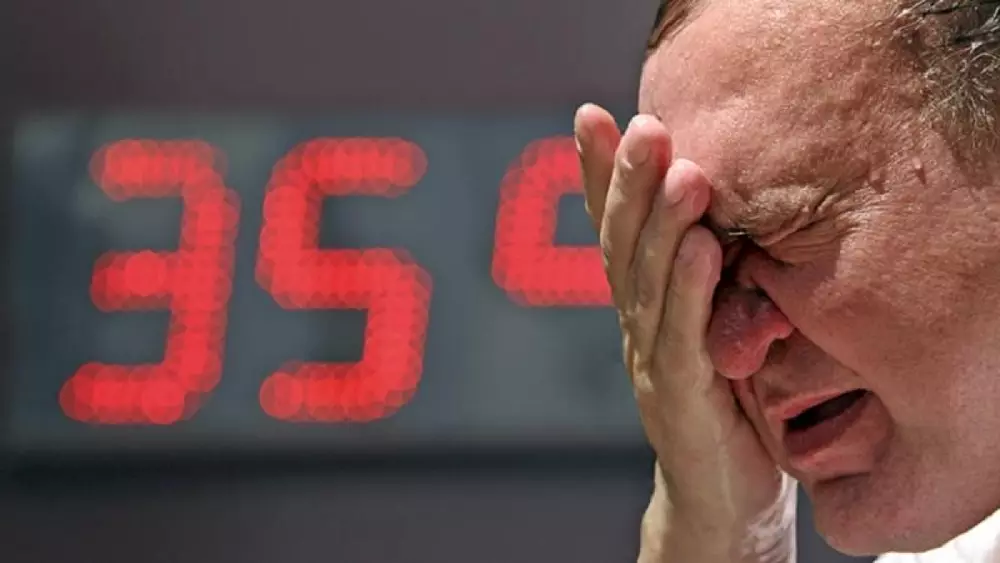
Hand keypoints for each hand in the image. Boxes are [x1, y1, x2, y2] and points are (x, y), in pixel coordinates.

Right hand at [574, 104, 795, 562]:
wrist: (722, 500)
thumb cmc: (729, 405)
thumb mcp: (717, 326)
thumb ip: (708, 276)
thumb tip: (720, 209)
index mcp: (644, 305)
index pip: (614, 229)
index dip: (597, 174)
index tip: (589, 116)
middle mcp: (637, 327)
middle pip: (623, 244)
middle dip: (628, 181)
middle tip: (642, 125)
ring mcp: (652, 363)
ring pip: (648, 284)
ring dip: (661, 224)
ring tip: (679, 171)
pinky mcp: (681, 400)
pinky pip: (684, 339)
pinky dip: (691, 291)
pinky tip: (703, 248)